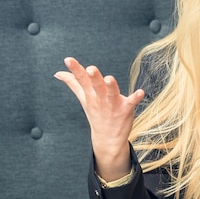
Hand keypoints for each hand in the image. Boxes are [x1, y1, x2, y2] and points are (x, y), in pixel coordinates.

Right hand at [54, 57, 144, 180]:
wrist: (108, 139)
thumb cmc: (97, 114)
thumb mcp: (84, 99)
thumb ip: (73, 84)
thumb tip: (58, 73)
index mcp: (90, 95)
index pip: (81, 80)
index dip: (75, 69)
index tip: (68, 59)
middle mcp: (100, 99)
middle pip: (96, 86)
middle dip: (93, 78)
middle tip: (91, 69)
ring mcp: (113, 105)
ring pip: (111, 93)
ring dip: (111, 86)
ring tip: (109, 78)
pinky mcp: (126, 109)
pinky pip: (131, 102)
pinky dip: (135, 97)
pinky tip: (141, 92)